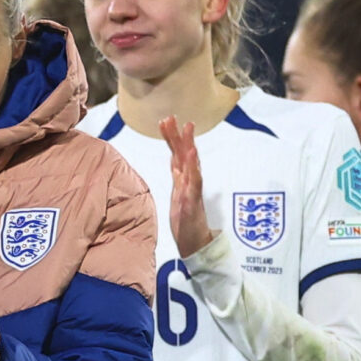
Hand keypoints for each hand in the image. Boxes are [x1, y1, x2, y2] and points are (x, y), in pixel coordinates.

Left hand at [159, 115, 214, 257]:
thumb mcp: (177, 195)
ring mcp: (192, 191)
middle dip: (178, 135)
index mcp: (183, 180)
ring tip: (187, 129)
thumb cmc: (186, 220)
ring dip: (189, 146)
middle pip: (184, 155)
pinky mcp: (193, 202)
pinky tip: (191, 156)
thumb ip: (178, 177)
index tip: (165, 121)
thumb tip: (176, 160)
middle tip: (171, 117)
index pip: (176, 155)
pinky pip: (194, 183)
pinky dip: (193, 169)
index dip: (172, 138)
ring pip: (191, 164)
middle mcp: (189, 182)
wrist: (195, 243)